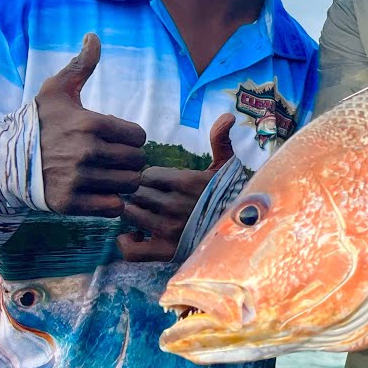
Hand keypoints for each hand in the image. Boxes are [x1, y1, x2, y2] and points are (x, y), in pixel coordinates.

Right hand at [35, 33, 146, 216]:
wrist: (3, 162)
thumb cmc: (37, 124)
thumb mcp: (56, 91)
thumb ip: (80, 65)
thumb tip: (94, 35)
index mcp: (90, 123)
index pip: (139, 136)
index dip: (130, 137)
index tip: (114, 138)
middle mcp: (86, 152)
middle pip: (137, 161)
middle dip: (129, 159)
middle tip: (111, 158)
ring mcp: (78, 180)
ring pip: (128, 184)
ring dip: (122, 181)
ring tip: (106, 174)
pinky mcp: (71, 203)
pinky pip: (114, 207)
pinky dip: (111, 202)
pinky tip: (98, 191)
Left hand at [116, 113, 235, 261]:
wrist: (240, 233)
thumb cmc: (228, 197)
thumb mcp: (226, 167)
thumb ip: (220, 141)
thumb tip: (227, 116)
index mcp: (186, 182)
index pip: (147, 174)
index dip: (149, 178)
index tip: (158, 183)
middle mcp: (175, 205)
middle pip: (136, 193)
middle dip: (140, 194)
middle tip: (150, 199)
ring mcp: (168, 230)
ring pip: (130, 214)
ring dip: (133, 213)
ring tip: (144, 213)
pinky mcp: (164, 252)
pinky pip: (131, 249)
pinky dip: (127, 242)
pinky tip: (134, 235)